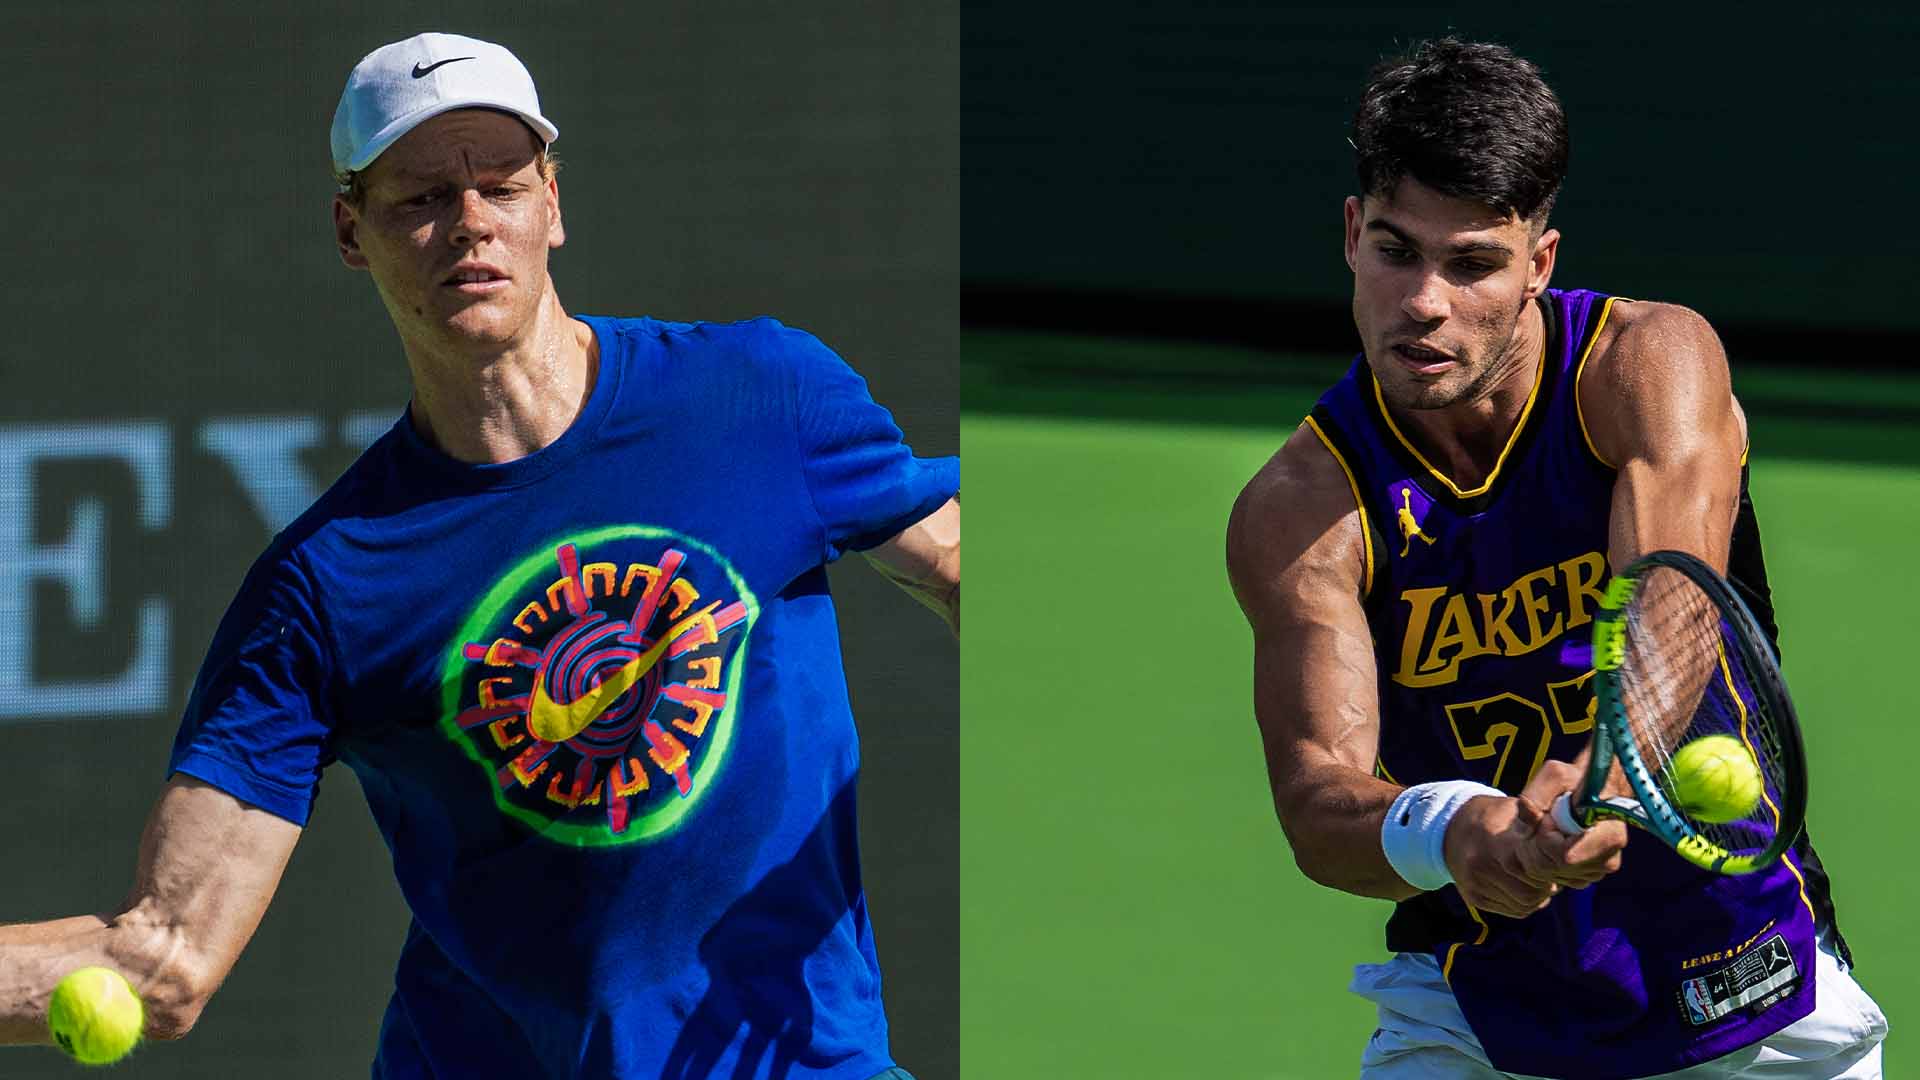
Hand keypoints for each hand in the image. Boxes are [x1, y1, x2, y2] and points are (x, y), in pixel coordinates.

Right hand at [1441, 794, 1559, 918]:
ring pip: (1526, 905)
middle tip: (1550, 870)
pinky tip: (1523, 883)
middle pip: (1533, 892)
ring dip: (1539, 894)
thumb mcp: (1518, 810)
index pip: (1536, 869)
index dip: (1552, 867)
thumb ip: (1542, 823)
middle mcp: (1481, 867)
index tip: (1556, 858)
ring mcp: (1476, 886)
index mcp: (1496, 843)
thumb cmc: (1494, 817)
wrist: (1451, 828)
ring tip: (1536, 876)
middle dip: (1548, 883)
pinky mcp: (1474, 899)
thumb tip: (1570, 841)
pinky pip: (1514, 910)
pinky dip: (1526, 901)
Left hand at [1520, 760, 1628, 888]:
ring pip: (1546, 874)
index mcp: (1609, 837)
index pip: (1565, 856)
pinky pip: (1549, 877)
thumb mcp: (1555, 775)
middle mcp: (1606, 860)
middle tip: (1541, 819)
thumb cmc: (1577, 780)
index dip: (1547, 837)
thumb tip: (1523, 826)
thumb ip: (1535, 795)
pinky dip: (1541, 858)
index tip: (1547, 817)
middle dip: (1535, 843)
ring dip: (1536, 850)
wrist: (1595, 790)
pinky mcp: (1584, 877)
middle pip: (1550, 868)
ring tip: (1546, 825)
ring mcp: (1595, 872)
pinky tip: (1549, 838)